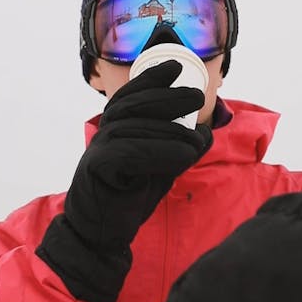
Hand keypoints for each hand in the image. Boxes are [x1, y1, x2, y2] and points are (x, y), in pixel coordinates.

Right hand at [66, 59, 212, 250]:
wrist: (103, 233)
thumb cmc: (130, 196)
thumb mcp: (160, 167)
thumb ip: (176, 147)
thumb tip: (204, 132)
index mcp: (116, 129)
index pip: (131, 96)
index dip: (150, 79)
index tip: (174, 68)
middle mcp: (103, 134)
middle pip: (134, 105)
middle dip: (168, 97)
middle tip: (197, 97)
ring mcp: (97, 150)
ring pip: (135, 128)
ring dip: (171, 133)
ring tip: (197, 142)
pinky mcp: (97, 169)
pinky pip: (129, 153)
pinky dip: (160, 153)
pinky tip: (182, 157)